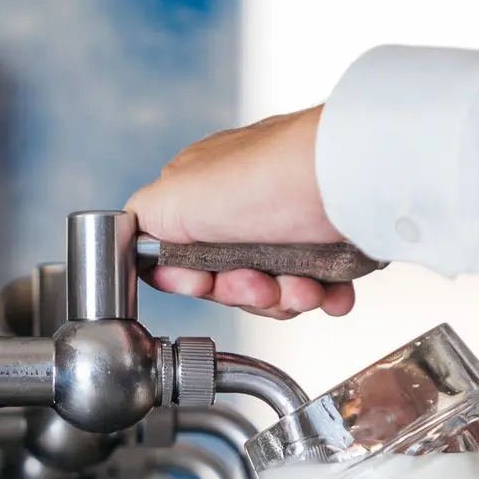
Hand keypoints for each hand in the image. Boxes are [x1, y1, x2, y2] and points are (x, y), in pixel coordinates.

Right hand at [126, 106, 356, 319]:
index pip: (185, 260)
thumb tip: (132, 239)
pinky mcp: (331, 242)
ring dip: (287, 298)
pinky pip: (321, 287)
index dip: (194, 281)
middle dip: (246, 293)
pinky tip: (331, 290)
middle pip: (231, 282)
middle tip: (260, 282)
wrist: (346, 181)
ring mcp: (290, 227)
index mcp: (203, 196)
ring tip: (304, 286)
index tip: (203, 282)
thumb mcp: (174, 196)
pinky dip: (326, 295)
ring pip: (276, 291)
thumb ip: (142, 221)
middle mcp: (246, 209)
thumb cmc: (265, 179)